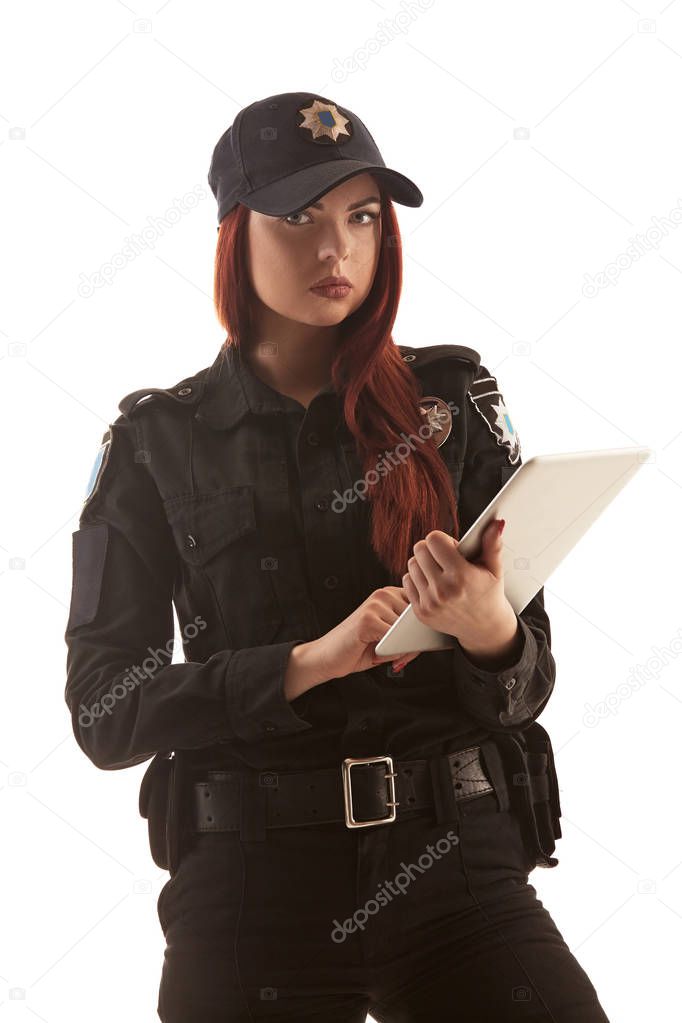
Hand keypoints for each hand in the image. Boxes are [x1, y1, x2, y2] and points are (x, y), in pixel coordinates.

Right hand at [310, 586, 421, 681]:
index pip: (421, 606)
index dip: (424, 628)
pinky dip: (392, 653)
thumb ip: (408, 633)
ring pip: (407, 631)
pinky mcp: (368, 619)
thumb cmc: (360, 648)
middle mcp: (383, 594)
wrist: (327, 656)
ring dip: (404, 650)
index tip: (423, 644)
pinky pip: (394, 640)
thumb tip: (430, 637)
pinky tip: (378, 654)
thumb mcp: (389, 637)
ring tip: (388, 656)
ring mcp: (375, 604)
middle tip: (403, 657)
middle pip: (416, 619)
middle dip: (415, 642)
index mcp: (390, 593)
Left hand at [402, 519, 514, 650]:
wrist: (484, 629)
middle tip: (445, 559)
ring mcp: (430, 603)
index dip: (442, 540)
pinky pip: (407, 581)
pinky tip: (433, 584)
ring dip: (423, 564)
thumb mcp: (495, 569)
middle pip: (419, 549)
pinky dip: (417, 579)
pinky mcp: (421, 612)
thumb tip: (497, 522)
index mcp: (461, 576)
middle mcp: (443, 590)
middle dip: (431, 549)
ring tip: (440, 572)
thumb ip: (493, 544)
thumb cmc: (489, 594)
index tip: (451, 548)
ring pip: (411, 564)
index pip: (433, 539)